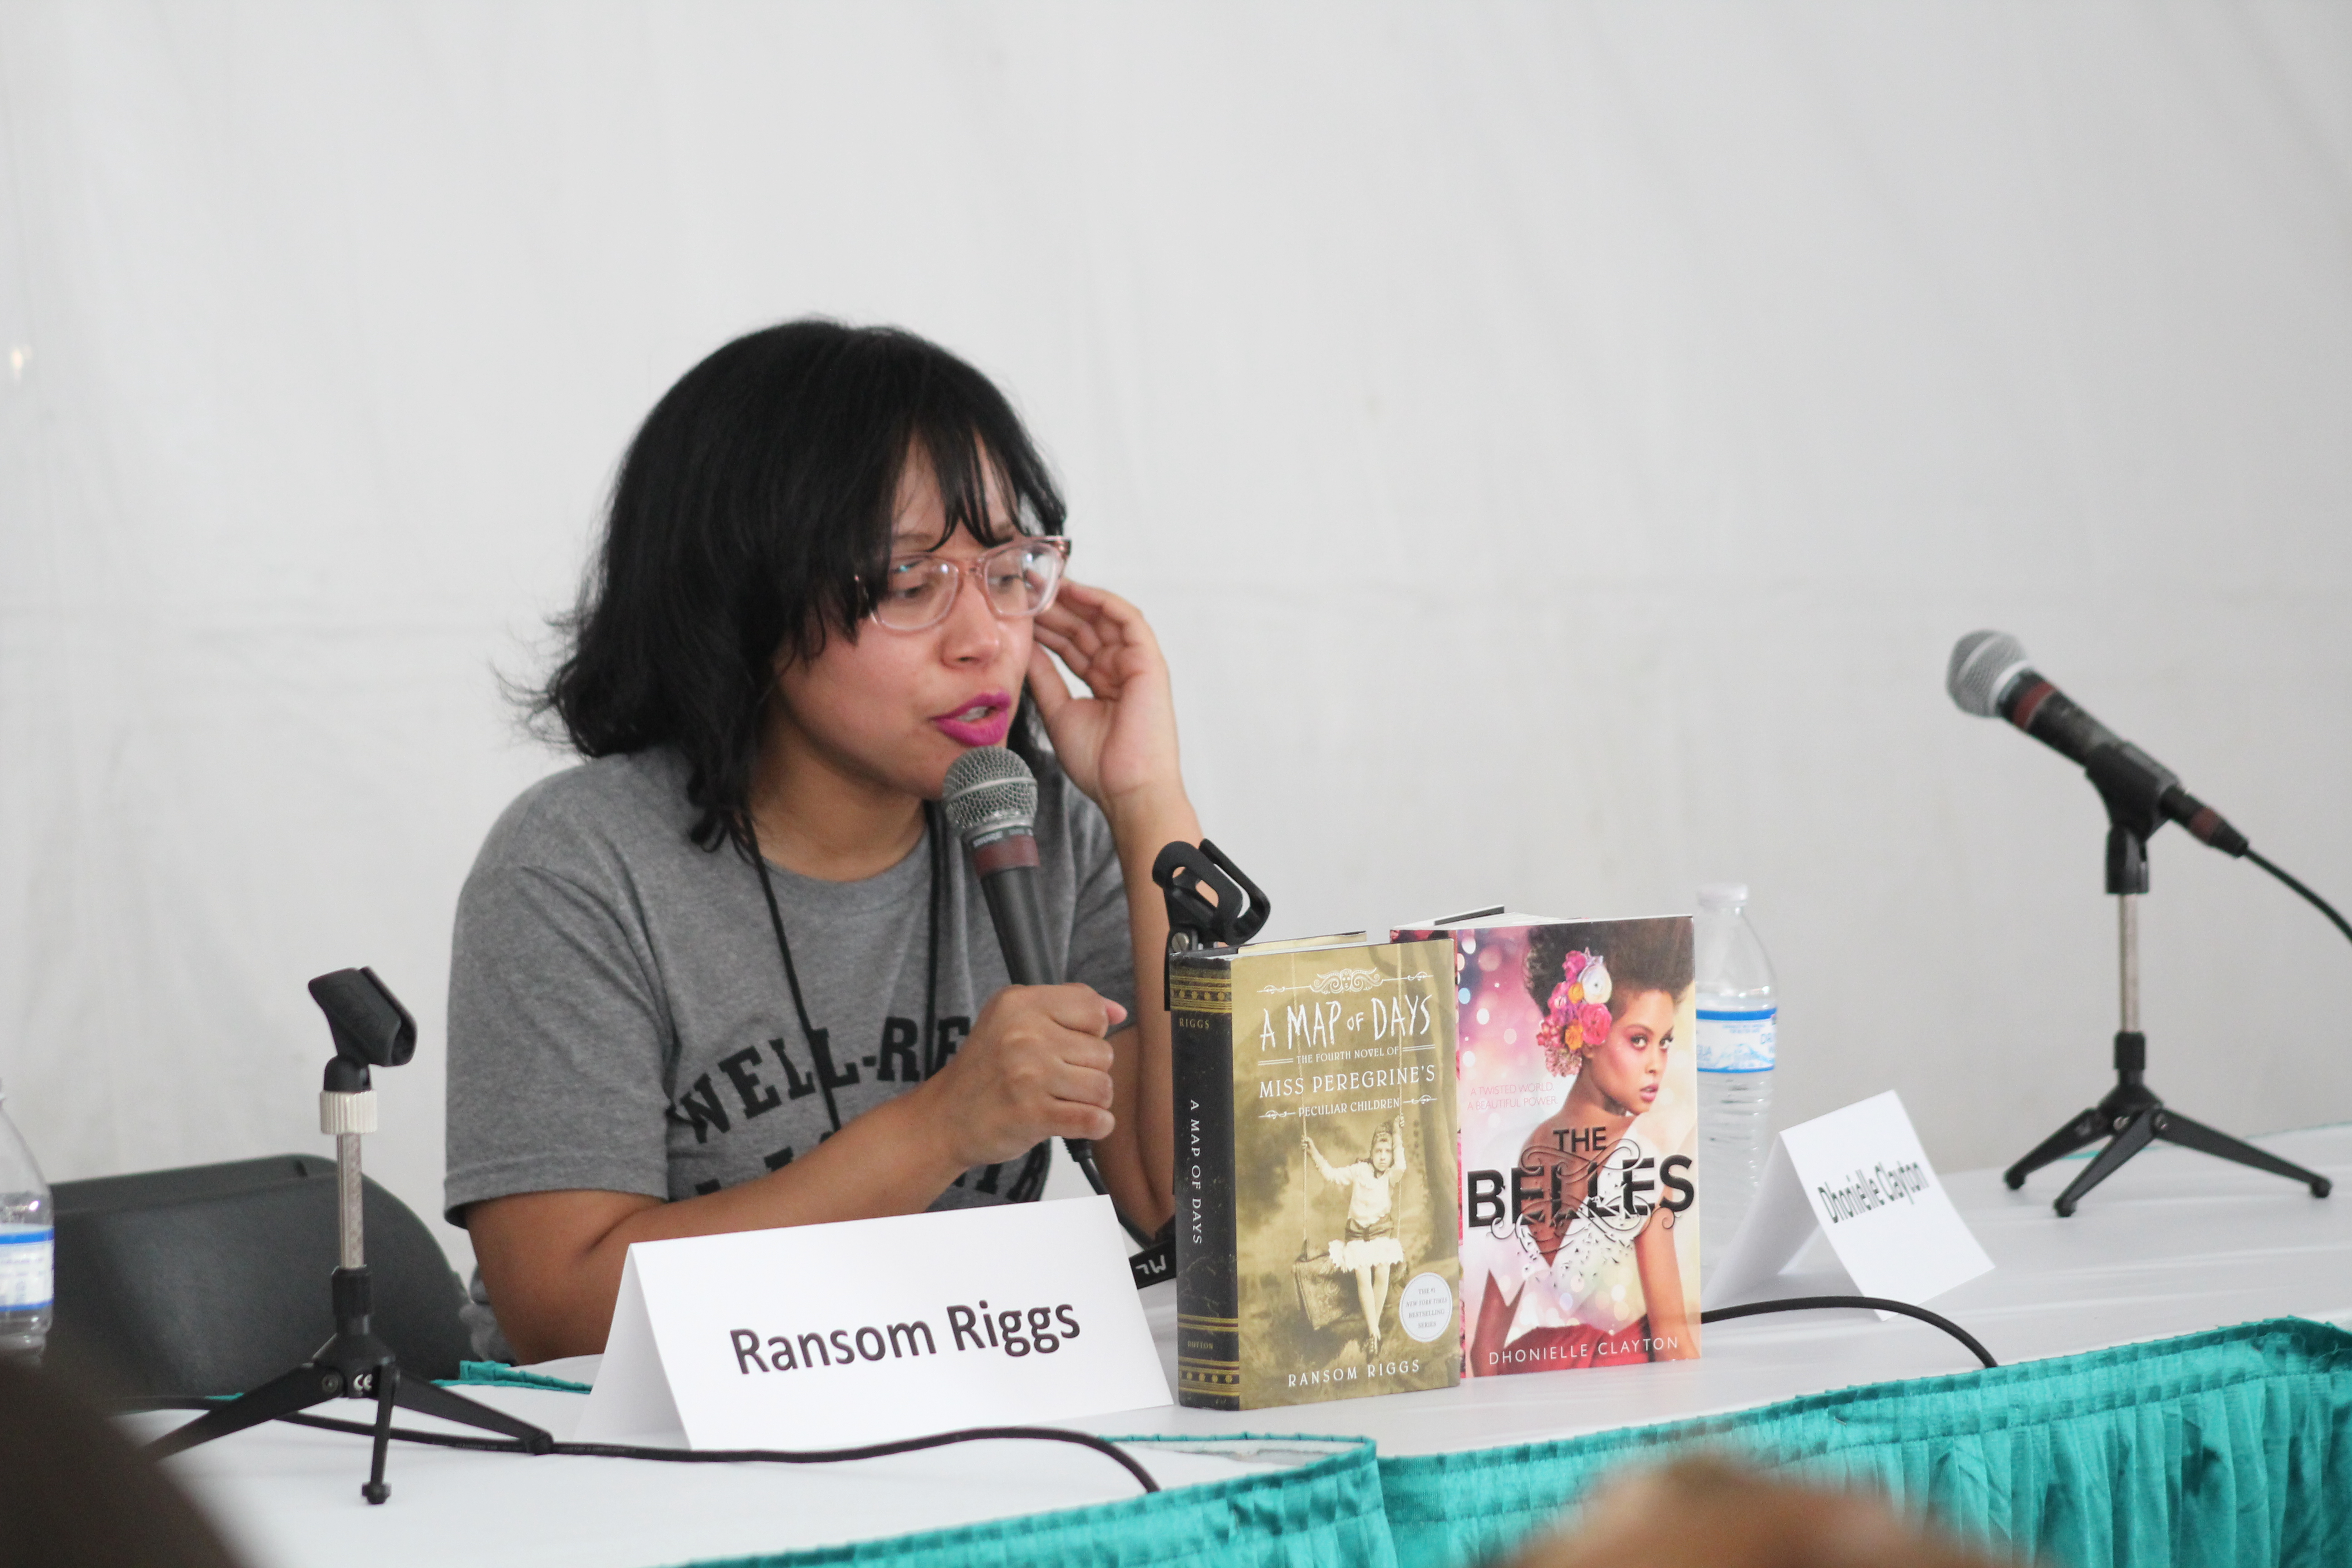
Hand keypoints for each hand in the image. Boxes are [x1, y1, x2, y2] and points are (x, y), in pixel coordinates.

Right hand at [919, 983, 1126, 1167]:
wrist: (945, 1118)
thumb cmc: (985, 1070)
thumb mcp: (1013, 1019)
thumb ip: (1069, 1007)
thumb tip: (1118, 1011)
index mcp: (1019, 1003)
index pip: (1092, 1007)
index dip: (1090, 1031)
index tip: (1068, 1045)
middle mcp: (1024, 1035)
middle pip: (1103, 1051)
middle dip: (1088, 1070)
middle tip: (1058, 1079)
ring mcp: (1029, 1075)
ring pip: (1102, 1086)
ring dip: (1091, 1100)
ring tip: (1064, 1100)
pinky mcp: (1033, 1114)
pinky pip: (1094, 1119)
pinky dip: (1097, 1126)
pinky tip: (1080, 1122)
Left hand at [1027, 581, 1183, 825]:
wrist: (1127, 788)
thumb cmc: (1098, 763)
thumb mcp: (1058, 711)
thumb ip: (1044, 677)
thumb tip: (1023, 648)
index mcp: (1102, 683)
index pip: (1072, 645)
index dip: (1046, 626)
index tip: (1019, 610)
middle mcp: (1119, 669)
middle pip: (1085, 628)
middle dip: (1055, 607)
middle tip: (1025, 588)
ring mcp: (1136, 663)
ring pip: (1103, 619)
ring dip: (1074, 599)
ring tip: (1043, 584)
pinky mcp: (1149, 661)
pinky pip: (1127, 620)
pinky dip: (1102, 602)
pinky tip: (1075, 591)